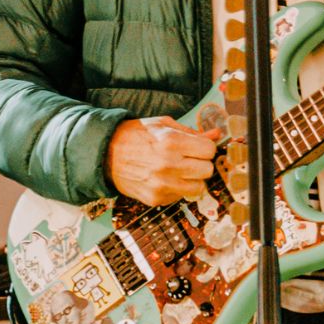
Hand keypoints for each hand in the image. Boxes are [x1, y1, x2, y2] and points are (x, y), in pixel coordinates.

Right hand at [106, 115, 221, 205]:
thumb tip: (216, 135)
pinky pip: (180, 197)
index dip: (205, 148)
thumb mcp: (163, 125)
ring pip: (198, 188)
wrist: (106, 154)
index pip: (210, 151)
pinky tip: (165, 178)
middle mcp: (168, 165)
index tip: (198, 147)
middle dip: (201, 163)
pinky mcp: (156, 199)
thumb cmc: (136, 135)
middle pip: (207, 170)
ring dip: (192, 179)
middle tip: (189, 158)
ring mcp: (162, 185)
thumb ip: (192, 132)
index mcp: (172, 142)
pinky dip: (177, 188)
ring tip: (179, 169)